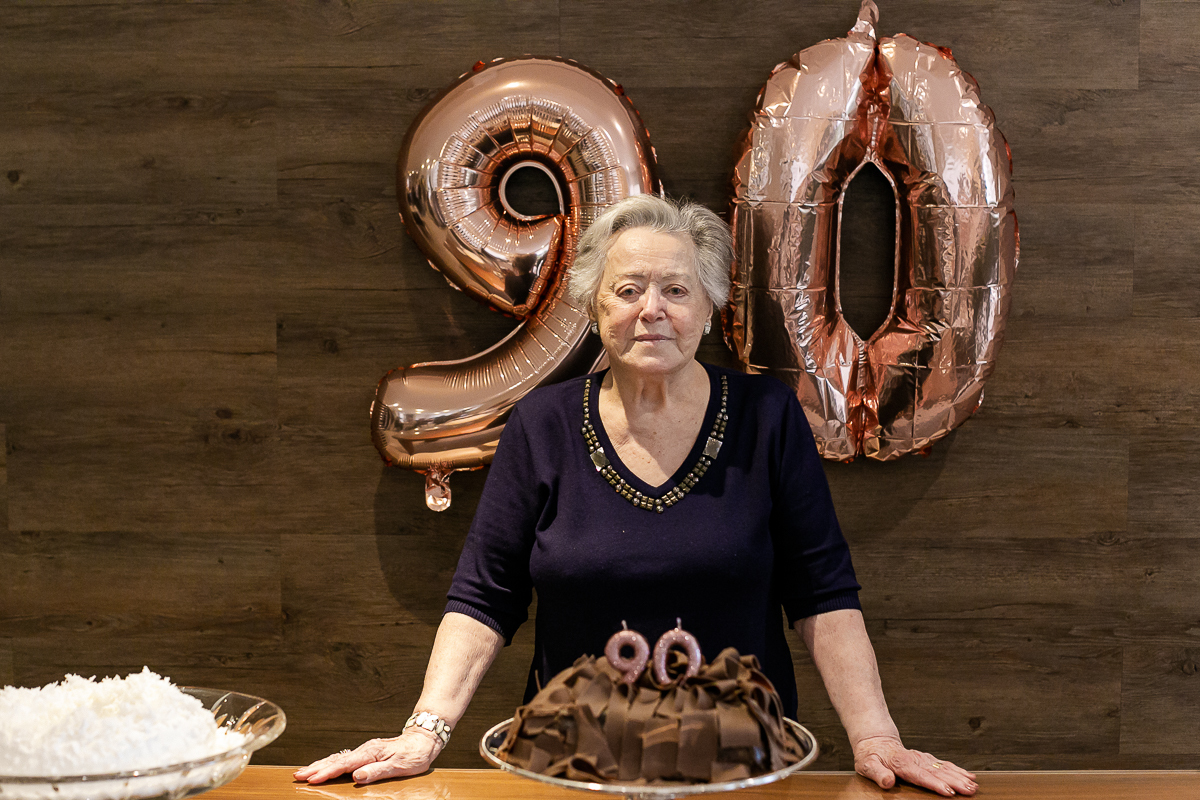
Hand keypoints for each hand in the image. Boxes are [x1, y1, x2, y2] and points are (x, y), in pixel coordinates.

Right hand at [292, 729, 442, 784]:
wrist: (424, 737)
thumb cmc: (414, 754)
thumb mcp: (400, 765)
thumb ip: (378, 771)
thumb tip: (356, 776)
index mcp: (371, 752)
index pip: (344, 764)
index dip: (327, 773)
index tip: (312, 779)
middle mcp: (365, 749)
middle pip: (336, 759)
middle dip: (316, 768)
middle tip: (298, 776)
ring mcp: (365, 750)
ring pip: (338, 757)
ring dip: (320, 765)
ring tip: (304, 772)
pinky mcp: (367, 752)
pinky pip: (344, 758)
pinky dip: (330, 762)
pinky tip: (324, 767)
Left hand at [853, 735, 976, 796]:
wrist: (876, 741)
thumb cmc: (870, 756)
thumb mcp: (867, 764)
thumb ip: (877, 773)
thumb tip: (887, 781)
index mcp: (901, 763)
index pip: (920, 775)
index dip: (935, 784)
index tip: (948, 791)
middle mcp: (915, 760)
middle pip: (937, 772)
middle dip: (955, 781)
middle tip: (969, 790)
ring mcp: (923, 759)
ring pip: (944, 768)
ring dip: (960, 777)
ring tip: (973, 786)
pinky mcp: (927, 759)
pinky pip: (944, 764)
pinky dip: (958, 770)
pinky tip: (969, 776)